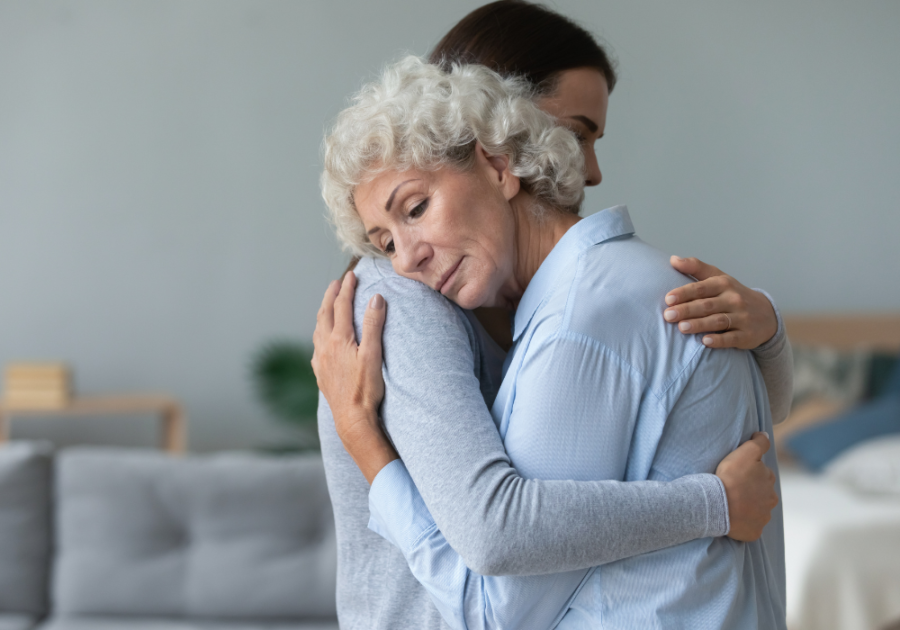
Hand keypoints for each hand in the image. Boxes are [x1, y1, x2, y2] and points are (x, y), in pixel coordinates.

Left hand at [312, 271, 397, 482]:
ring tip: (329, 305)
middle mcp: (325, 347)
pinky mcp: (320, 373)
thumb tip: (375, 298)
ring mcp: (320, 360)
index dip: (347, 289)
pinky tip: (323, 339)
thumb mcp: (373, 354)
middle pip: (325, 314)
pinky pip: (316, 346)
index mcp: (339, 339)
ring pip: (318, 329)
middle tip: (336, 283)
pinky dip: (320, 333)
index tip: (351, 276)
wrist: (351, 419)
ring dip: (323, 313)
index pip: (341, 306)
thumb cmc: (366, 388)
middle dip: (331, 296)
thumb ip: (373, 325)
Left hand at [663, 256, 776, 349]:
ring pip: (718, 321)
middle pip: (707, 305)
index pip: (701, 287)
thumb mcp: (718, 277)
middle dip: (686, 310)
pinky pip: (732, 338)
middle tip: (668, 315)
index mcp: (724, 284)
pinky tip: (705, 341)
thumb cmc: (733, 294)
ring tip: (681, 327)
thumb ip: (696, 268)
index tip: (668, 299)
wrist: (766, 314)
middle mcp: (733, 299)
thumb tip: (673, 260)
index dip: (684, 293)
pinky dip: (719, 340)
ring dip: (699, 324)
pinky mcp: (746, 335)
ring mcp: (742, 317)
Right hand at [715, 432, 778, 540]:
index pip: (763, 476)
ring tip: (731, 504)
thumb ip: (759, 443)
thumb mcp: (745, 453)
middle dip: (751, 492)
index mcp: (769, 483)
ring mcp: (762, 519)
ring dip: (747, 508)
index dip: (751, 474)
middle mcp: (770, 502)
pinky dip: (743, 524)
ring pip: (756, 511)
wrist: (718, 504)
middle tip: (734, 489)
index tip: (738, 474)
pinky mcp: (753, 533)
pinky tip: (732, 518)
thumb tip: (765, 435)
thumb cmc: (731, 478)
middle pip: (761, 495)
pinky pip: (750, 528)